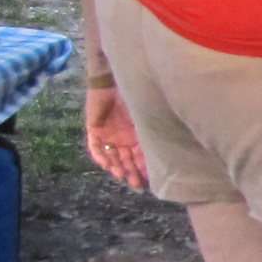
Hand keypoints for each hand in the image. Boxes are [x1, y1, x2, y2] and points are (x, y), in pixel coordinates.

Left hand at [83, 78, 149, 192]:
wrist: (112, 78)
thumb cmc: (134, 94)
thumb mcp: (144, 116)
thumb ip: (150, 133)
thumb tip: (167, 150)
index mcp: (135, 134)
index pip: (139, 156)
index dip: (144, 168)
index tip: (149, 179)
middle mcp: (122, 137)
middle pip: (126, 159)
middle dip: (131, 172)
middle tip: (136, 183)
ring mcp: (107, 134)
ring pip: (111, 157)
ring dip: (117, 167)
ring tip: (123, 176)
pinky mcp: (94, 130)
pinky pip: (95, 148)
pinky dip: (100, 157)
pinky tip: (107, 165)